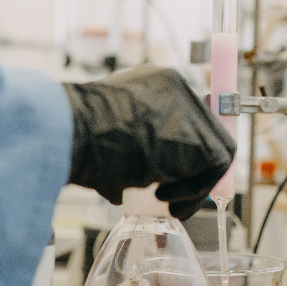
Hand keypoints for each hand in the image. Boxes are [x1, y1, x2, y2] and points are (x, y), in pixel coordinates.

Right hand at [63, 65, 235, 219]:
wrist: (71, 132)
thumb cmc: (74, 139)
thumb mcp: (104, 139)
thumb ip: (124, 152)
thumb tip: (123, 187)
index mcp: (151, 83)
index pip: (182, 116)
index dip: (180, 151)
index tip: (168, 176)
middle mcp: (175, 88)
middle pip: (204, 131)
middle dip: (192, 168)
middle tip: (170, 195)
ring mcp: (191, 109)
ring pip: (212, 150)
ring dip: (192, 183)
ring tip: (164, 200)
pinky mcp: (200, 137)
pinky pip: (214, 168)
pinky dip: (195, 191)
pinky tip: (169, 202)